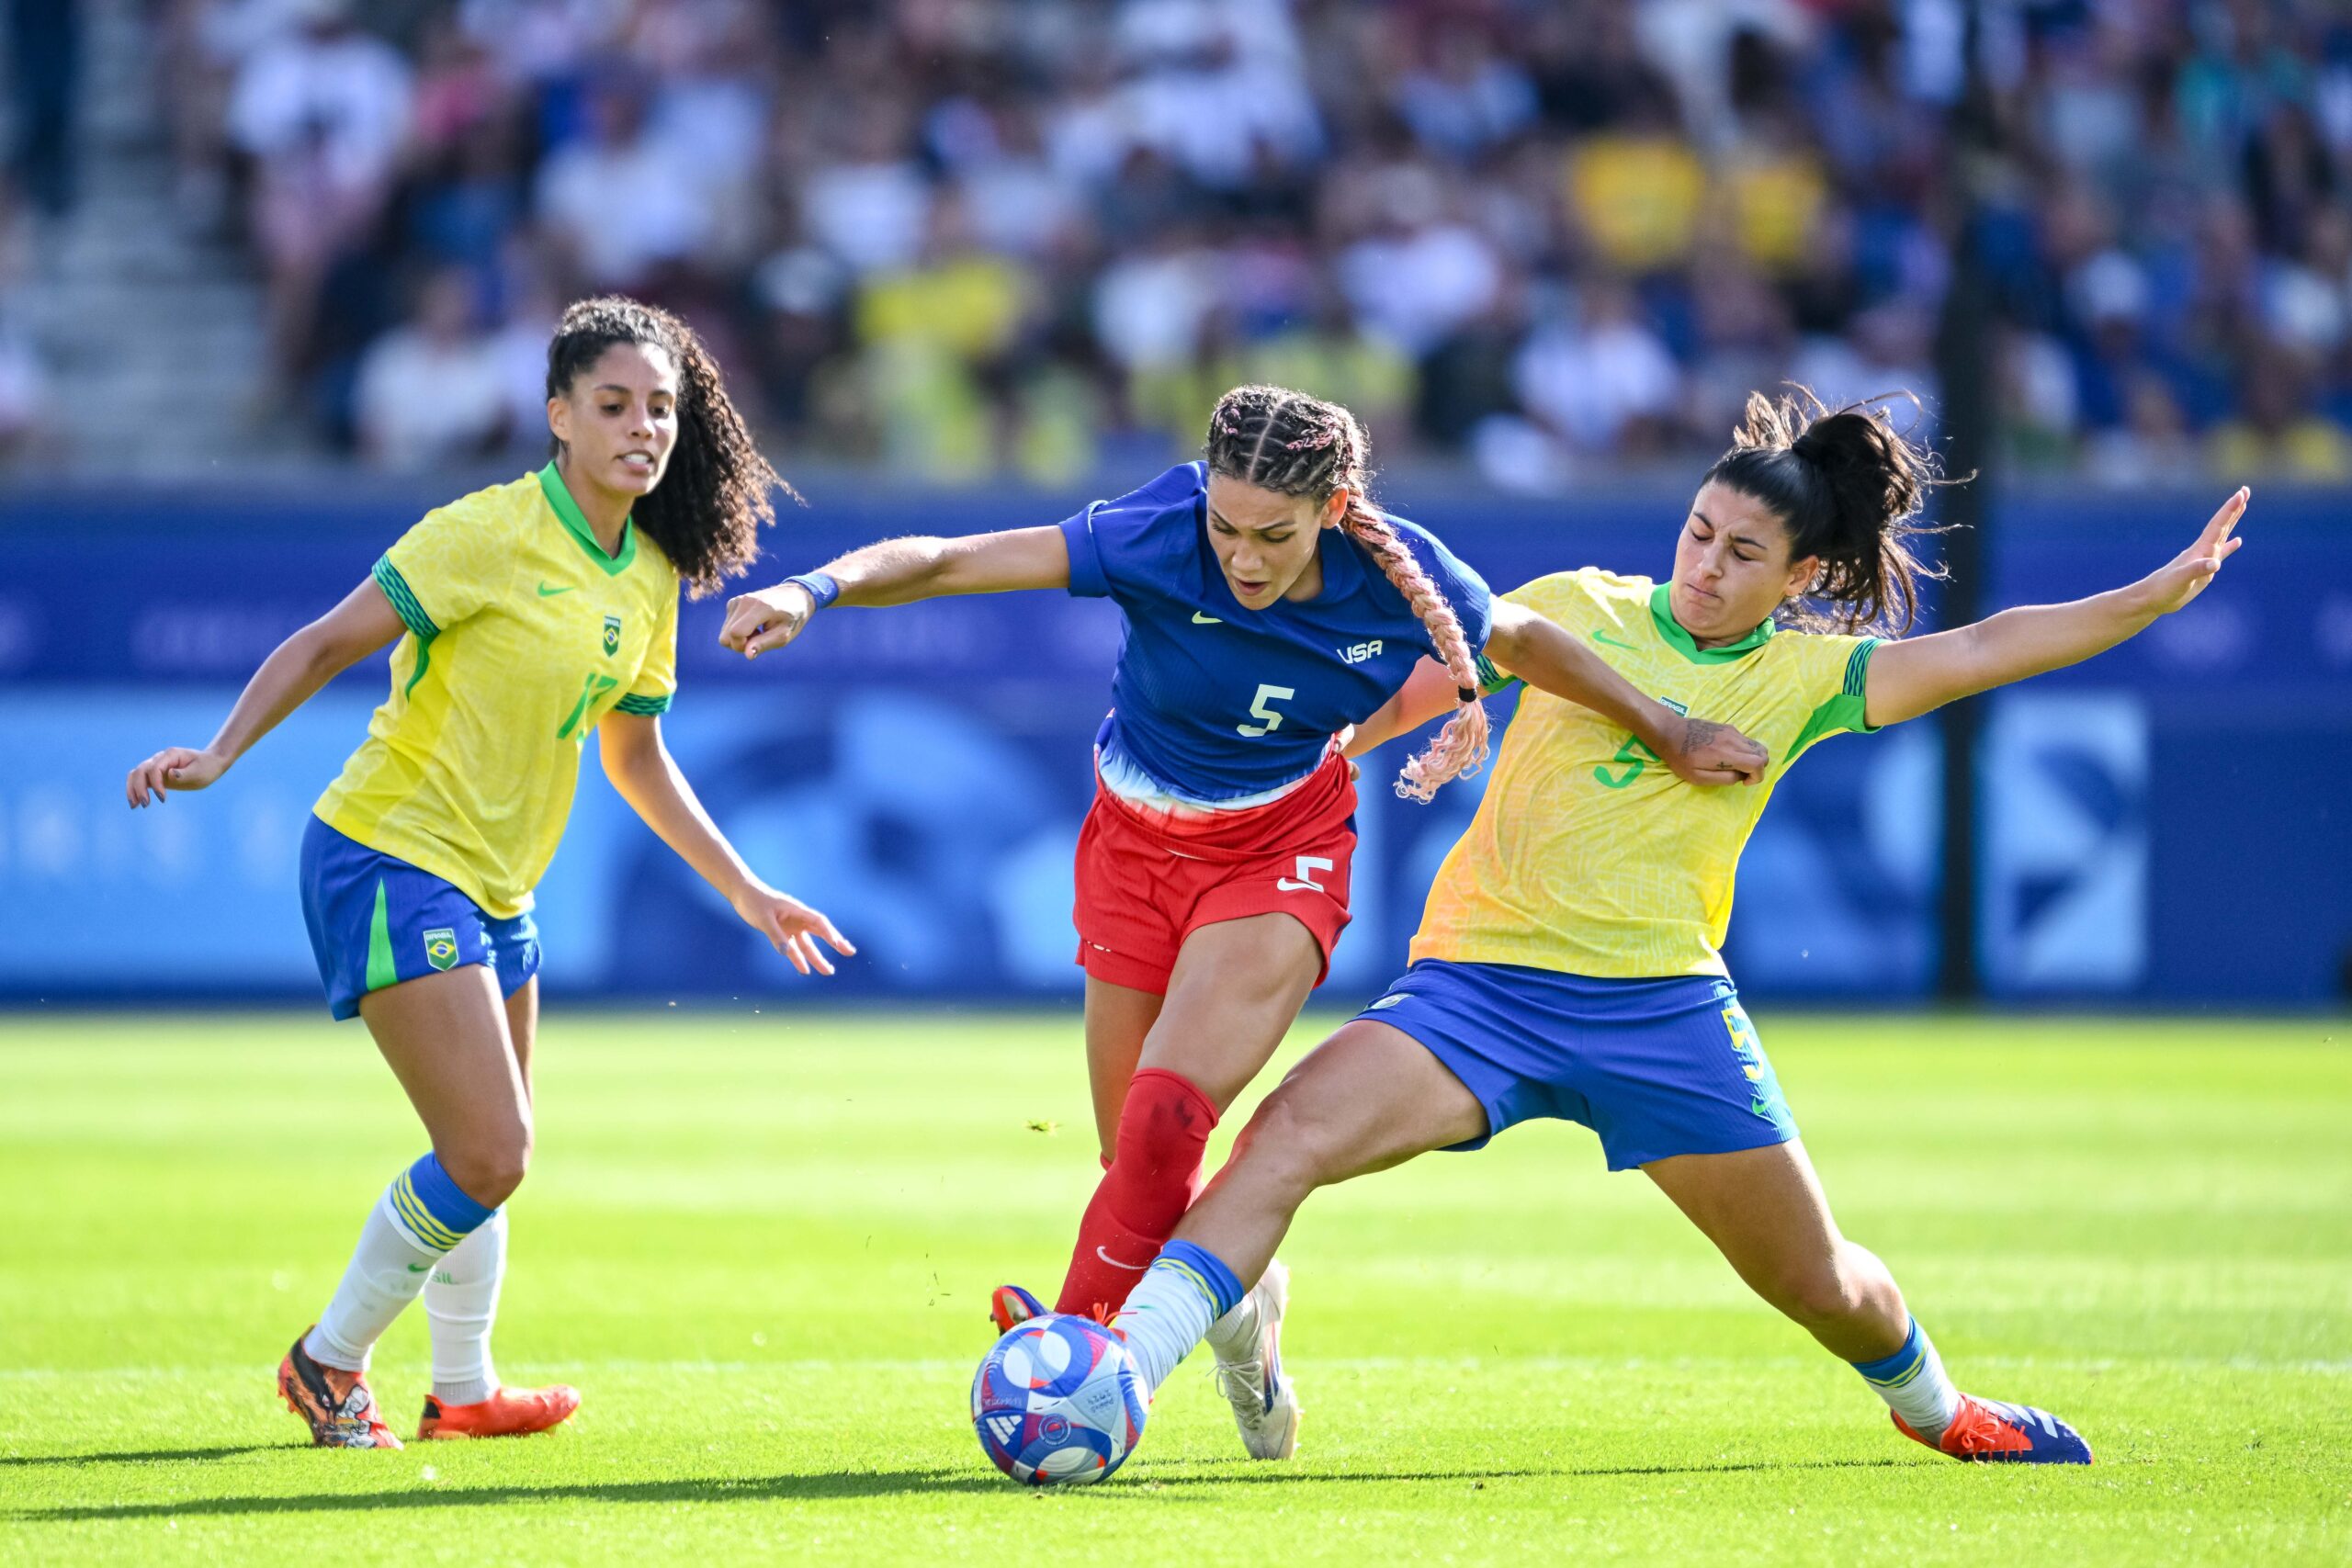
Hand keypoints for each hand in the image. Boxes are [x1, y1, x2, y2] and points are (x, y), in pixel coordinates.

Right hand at [126, 746, 227, 806]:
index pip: (155, 768)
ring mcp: (156, 765)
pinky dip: (134, 790)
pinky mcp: (155, 774)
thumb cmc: (206, 767)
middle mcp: (160, 758)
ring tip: (134, 806)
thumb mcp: (200, 772)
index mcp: (171, 755)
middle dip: (139, 788)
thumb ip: (184, 774)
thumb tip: (170, 774)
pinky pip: (139, 780)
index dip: (156, 783)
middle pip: (140, 771)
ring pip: (136, 774)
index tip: (163, 799)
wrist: (210, 763)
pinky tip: (136, 803)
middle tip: (145, 804)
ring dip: (132, 789)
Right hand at [719, 582, 817, 657]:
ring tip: (758, 631)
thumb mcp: (784, 635)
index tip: (757, 645)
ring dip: (740, 638)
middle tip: (759, 639)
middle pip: (725, 637)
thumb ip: (764, 644)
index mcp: (760, 608)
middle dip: (739, 645)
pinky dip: (738, 630)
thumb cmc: (792, 618)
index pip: (736, 633)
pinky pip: (727, 626)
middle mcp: (744, 601)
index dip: (742, 646)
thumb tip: (748, 655)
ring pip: (724, 633)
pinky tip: (754, 625)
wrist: (794, 595)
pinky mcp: (733, 602)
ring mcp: (736, 600)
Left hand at [732, 882, 855, 975]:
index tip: (838, 944)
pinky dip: (798, 959)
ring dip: (817, 958)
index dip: (829, 933)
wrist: (742, 894)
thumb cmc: (754, 901)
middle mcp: (797, 919)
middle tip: (850, 952)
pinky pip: (793, 948)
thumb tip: (786, 953)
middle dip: (835, 942)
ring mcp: (790, 927)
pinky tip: (804, 970)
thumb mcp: (763, 919)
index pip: (819, 922)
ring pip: (808, 945)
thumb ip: (775, 935)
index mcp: (797, 910)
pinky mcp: (782, 933)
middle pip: (821, 932)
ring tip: (829, 971)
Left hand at [1659, 716, 1769, 787]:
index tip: (1743, 782)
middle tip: (1740, 775)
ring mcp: (1732, 731)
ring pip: (1756, 745)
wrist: (1669, 732)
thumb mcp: (1697, 777)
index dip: (1757, 776)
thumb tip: (1740, 777)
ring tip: (1735, 766)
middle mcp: (1733, 740)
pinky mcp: (1727, 727)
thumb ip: (1723, 779)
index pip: (1758, 763)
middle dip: (1758, 768)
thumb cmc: (1680, 758)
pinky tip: (1728, 756)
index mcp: (1726, 754)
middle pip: (1763, 753)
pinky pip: (1746, 740)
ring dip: (1752, 759)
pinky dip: (1745, 751)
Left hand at [2141, 487, 2248, 616]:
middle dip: (2234, 508)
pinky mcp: (2203, 569)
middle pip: (2221, 524)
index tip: (2241, 494)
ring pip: (2222, 534)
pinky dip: (2230, 546)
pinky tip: (2238, 541)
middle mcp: (2203, 550)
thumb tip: (2216, 563)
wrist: (2152, 598)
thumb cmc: (2164, 589)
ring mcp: (2203, 558)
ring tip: (2243, 506)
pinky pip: (2221, 553)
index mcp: (2200, 550)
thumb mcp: (2181, 580)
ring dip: (2233, 520)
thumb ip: (2197, 570)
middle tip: (2245, 490)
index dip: (2229, 510)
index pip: (2217, 525)